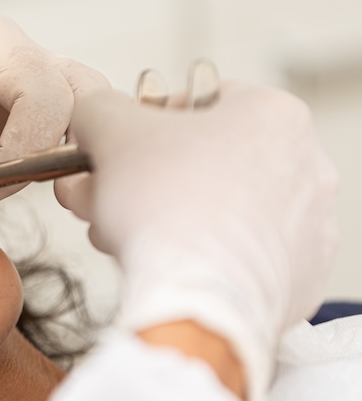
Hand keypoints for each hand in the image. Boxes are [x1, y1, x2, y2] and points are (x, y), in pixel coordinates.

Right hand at [56, 82, 338, 400]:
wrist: (196, 299)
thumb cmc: (164, 207)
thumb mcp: (109, 131)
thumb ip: (97, 108)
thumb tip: (91, 114)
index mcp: (272, 116)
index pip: (196, 102)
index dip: (141, 125)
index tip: (113, 151)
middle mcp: (305, 166)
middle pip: (202, 161)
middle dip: (142, 179)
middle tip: (102, 196)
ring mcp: (308, 227)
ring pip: (216, 210)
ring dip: (160, 218)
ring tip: (115, 235)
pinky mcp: (298, 279)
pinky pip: (236, 257)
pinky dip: (197, 257)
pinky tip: (159, 264)